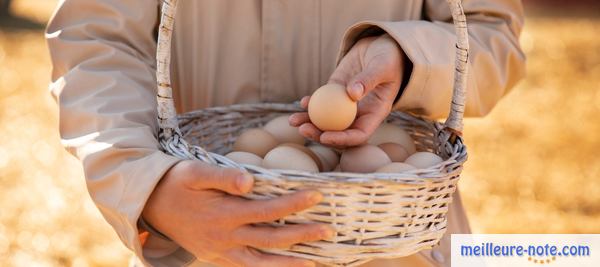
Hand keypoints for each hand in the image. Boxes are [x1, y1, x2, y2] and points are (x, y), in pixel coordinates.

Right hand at [142, 160, 332, 266]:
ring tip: (314, 262)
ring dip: (289, 263)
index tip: (317, 195)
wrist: (149, 204)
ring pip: (261, 264)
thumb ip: (223, 177)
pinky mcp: (216, 258)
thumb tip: (250, 182)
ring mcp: (220, 252)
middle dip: (302, 236)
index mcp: (224, 215)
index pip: (268, 211)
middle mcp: (225, 239)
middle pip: (272, 240)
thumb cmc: (176, 182)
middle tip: (328, 231)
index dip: (294, 204)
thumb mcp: (195, 172)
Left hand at [290, 34, 404, 146]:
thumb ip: (369, 79)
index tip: (325, 136)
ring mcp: (345, 104)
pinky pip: (322, 102)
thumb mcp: (383, 66)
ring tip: (292, 120)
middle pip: (338, 132)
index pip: (359, 135)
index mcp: (375, 114)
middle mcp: (360, 114)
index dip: (342, 139)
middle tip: (303, 129)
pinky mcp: (335, 92)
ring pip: (326, 119)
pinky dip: (310, 104)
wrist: (383, 46)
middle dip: (318, 134)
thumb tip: (352, 94)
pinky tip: (302, 102)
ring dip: (309, 122)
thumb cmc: (389, 57)